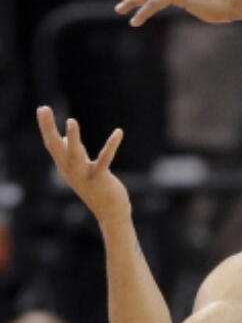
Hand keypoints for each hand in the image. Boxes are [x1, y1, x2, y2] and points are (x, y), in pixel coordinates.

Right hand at [36, 109, 128, 225]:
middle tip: (43, 108)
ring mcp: (84, 176)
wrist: (110, 214)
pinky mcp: (101, 179)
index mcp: (65, 167)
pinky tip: (118, 132)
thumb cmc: (96, 189)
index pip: (52, 145)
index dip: (46, 127)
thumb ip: (73, 153)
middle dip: (49, 128)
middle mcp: (71, 171)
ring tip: (71, 121)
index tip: (42, 109)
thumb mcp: (80, 170)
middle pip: (56, 147)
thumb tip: (66, 137)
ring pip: (75, 155)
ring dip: (74, 139)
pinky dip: (111, 146)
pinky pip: (105, 160)